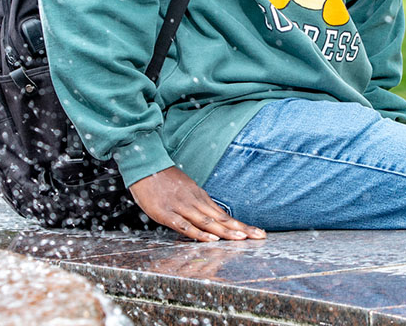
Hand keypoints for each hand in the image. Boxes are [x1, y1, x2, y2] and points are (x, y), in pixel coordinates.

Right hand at [129, 166, 265, 242]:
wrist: (145, 166)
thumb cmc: (164, 180)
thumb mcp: (186, 189)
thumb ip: (197, 204)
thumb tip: (211, 217)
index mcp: (200, 197)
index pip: (224, 214)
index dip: (240, 225)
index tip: (257, 232)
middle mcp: (195, 201)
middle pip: (221, 219)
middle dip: (241, 229)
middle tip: (259, 237)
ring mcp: (182, 207)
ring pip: (208, 222)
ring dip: (226, 232)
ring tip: (243, 239)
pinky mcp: (167, 214)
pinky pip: (186, 226)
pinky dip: (199, 234)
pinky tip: (211, 239)